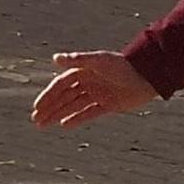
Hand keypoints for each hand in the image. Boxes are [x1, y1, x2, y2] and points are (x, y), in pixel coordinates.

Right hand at [31, 50, 156, 129]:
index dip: (48, 95)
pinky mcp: (108, 105)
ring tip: (43, 125)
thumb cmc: (122, 65)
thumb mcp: (99, 61)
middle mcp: (89, 82)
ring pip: (73, 106)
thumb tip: (55, 58)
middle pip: (64, 97)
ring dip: (58, 114)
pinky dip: (76, 118)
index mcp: (84, 70)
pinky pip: (88, 113)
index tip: (36, 108)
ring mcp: (98, 94)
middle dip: (49, 108)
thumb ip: (77, 60)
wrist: (148, 77)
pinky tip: (63, 125)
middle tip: (35, 120)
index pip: (61, 84)